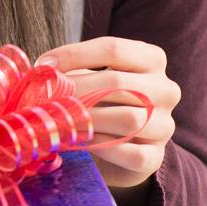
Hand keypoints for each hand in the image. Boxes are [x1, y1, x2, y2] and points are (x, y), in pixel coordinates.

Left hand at [36, 37, 180, 192]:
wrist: (115, 151)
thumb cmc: (97, 104)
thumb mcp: (88, 80)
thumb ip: (70, 72)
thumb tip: (41, 72)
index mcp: (151, 60)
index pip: (113, 48)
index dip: (74, 54)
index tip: (43, 66)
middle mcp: (166, 89)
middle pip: (118, 83)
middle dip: (76, 90)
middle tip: (46, 99)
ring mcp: (165, 124)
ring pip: (129, 119)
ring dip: (89, 121)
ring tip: (62, 122)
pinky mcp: (157, 157)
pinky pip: (133, 153)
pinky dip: (105, 149)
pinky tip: (84, 145)